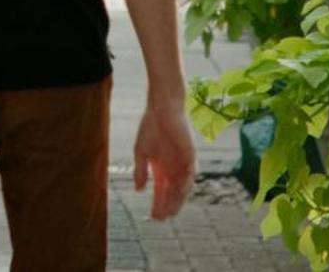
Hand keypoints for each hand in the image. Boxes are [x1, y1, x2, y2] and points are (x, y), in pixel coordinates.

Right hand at [134, 99, 195, 220]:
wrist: (161, 108)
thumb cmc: (150, 127)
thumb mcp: (141, 152)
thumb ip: (140, 171)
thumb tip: (138, 190)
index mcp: (162, 168)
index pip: (161, 191)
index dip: (157, 204)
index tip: (153, 217)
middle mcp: (174, 168)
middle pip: (172, 193)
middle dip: (167, 206)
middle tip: (161, 219)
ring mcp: (183, 162)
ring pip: (182, 187)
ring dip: (177, 199)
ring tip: (171, 211)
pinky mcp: (190, 154)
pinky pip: (191, 173)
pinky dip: (186, 183)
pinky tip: (180, 193)